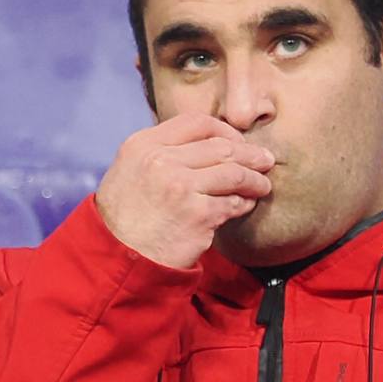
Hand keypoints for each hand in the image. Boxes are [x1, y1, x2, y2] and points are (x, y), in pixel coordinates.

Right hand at [93, 113, 275, 269]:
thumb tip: (202, 143)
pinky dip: (244, 204)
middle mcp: (161, 161)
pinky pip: (233, 203)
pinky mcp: (198, 215)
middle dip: (250, 154)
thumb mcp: (128, 171)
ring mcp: (181, 187)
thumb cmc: (124, 218)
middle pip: (221, 147)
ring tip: (262, 185)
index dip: (225, 131)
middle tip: (265, 161)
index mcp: (143, 145)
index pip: (197, 122)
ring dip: (254, 179)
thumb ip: (159, 152)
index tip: (236, 143)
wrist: (118, 259)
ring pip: (234, 173)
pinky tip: (246, 205)